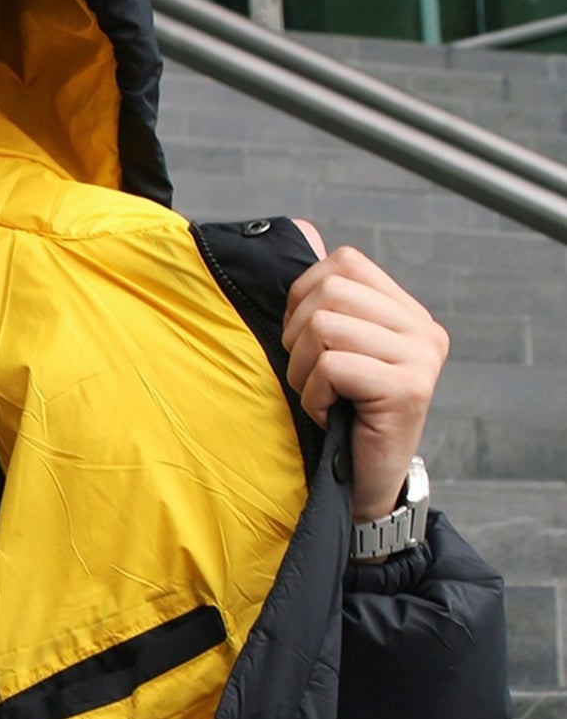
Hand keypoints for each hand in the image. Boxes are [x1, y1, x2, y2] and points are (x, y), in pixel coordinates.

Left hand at [284, 224, 447, 521]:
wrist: (364, 484)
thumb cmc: (340, 417)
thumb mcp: (333, 352)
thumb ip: (325, 302)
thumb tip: (302, 234)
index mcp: (406, 312)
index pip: (344, 262)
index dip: (303, 295)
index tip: (304, 341)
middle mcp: (422, 329)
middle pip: (329, 291)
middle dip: (296, 336)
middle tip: (309, 376)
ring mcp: (420, 358)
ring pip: (325, 327)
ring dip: (303, 370)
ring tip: (319, 397)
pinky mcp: (408, 388)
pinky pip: (333, 366)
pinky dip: (315, 395)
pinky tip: (331, 414)